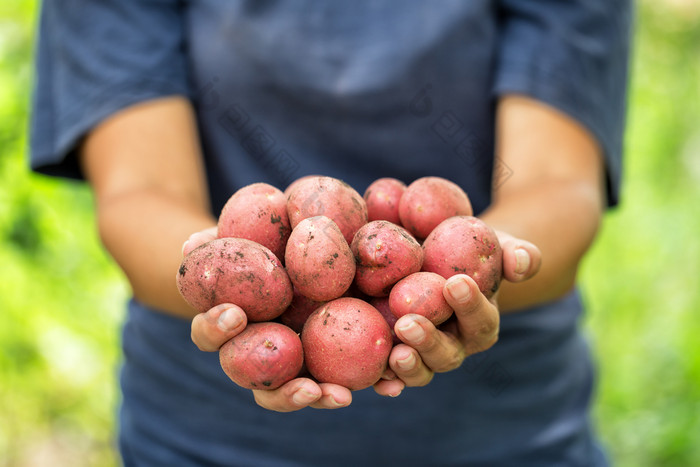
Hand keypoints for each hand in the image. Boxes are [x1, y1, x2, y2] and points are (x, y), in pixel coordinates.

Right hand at [185, 227, 352, 411]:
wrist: (300, 244)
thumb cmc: (263, 238)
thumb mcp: (246, 230)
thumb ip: (220, 239)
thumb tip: (190, 247)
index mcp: (228, 323)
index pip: (209, 334)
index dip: (215, 328)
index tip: (234, 314)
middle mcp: (256, 351)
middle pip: (257, 382)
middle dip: (278, 389)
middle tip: (304, 385)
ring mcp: (291, 360)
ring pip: (296, 392)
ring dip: (316, 398)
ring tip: (341, 397)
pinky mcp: (329, 359)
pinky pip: (343, 377)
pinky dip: (366, 384)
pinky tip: (388, 385)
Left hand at [373, 230, 540, 396]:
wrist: (435, 260)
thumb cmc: (468, 254)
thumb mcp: (495, 247)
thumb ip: (516, 253)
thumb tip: (523, 262)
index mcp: (480, 323)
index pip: (480, 319)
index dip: (470, 305)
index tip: (455, 283)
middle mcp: (454, 346)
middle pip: (447, 353)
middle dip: (429, 342)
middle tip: (408, 324)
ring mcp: (424, 356)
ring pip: (421, 370)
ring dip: (409, 366)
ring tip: (396, 353)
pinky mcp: (395, 356)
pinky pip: (391, 377)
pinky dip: (385, 382)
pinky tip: (378, 381)